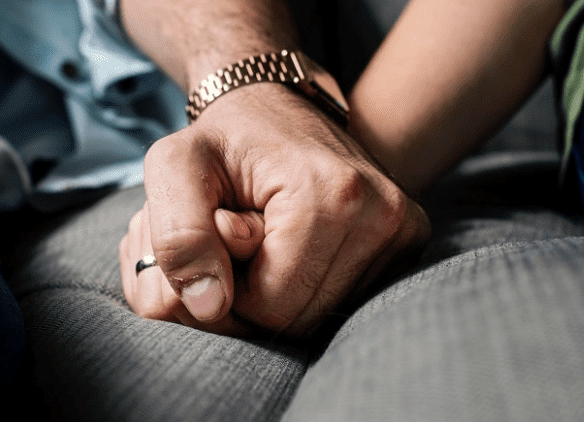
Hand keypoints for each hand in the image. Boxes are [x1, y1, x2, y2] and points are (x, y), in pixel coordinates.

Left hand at [121, 83, 430, 336]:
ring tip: (267, 237)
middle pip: (303, 319)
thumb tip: (209, 308)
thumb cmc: (222, 139)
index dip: (230, 289)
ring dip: (282, 292)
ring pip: (324, 316)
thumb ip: (178, 238)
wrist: (277, 106)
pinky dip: (311, 285)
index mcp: (331, 193)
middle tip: (240, 238)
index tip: (223, 236)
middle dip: (256, 295)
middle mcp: (383, 214)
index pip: (272, 307)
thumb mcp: (174, 168)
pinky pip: (346, 299)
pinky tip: (296, 245)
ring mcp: (403, 229)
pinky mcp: (409, 240)